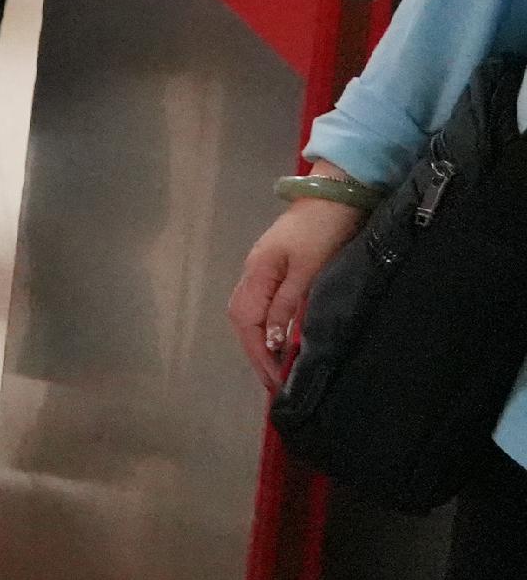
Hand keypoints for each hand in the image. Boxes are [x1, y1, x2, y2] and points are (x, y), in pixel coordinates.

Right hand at [231, 183, 370, 386]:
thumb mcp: (308, 270)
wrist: (335, 195)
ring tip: (277, 369)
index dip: (259, 354)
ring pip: (250, 313)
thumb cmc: (323, 232)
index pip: (247, 322)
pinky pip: (263, 305)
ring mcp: (263, 268)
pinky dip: (268, 328)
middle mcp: (253, 272)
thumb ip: (288, 304)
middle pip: (243, 319)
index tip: (276, 382)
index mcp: (258, 273)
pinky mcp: (276, 267)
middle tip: (275, 384)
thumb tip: (273, 340)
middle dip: (256, 353)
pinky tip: (281, 340)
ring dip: (261, 343)